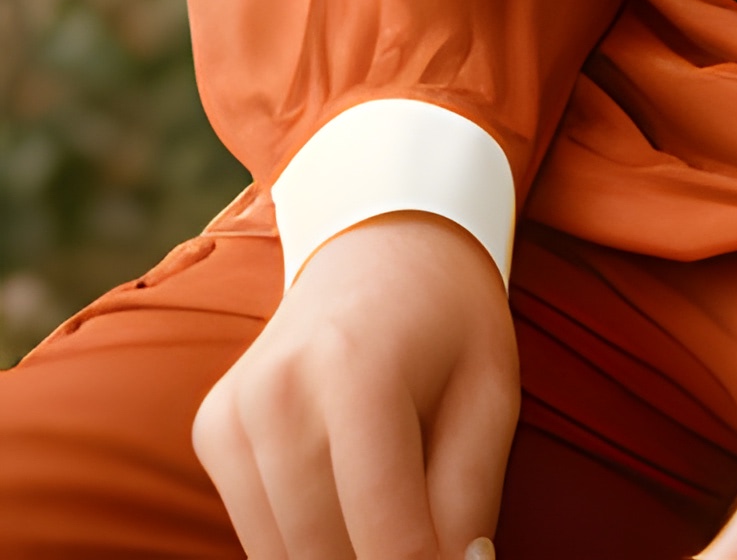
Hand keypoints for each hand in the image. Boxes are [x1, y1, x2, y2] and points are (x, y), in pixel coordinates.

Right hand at [193, 212, 518, 559]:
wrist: (380, 242)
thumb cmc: (449, 322)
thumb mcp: (490, 397)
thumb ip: (469, 503)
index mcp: (357, 373)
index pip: (389, 542)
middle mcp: (278, 392)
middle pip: (328, 558)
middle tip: (429, 543)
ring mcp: (234, 413)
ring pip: (285, 557)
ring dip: (343, 555)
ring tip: (389, 503)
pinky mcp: (212, 431)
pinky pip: (260, 533)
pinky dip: (306, 537)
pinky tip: (345, 486)